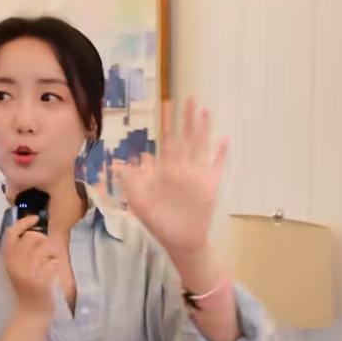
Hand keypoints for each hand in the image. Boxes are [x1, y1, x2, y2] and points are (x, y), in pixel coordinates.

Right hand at [1, 215, 58, 319]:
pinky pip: (52, 263)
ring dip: (51, 252)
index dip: (23, 222)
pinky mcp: (40, 281)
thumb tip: (34, 232)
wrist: (31, 312)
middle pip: (31, 238)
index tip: (35, 218)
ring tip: (50, 261)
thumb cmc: (26, 288)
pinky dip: (55, 265)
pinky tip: (52, 271)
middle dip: (43, 239)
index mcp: (7, 259)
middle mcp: (15, 264)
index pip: (11, 233)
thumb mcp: (17, 268)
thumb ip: (21, 251)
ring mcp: (28, 272)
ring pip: (44, 248)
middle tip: (47, 248)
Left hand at [113, 98, 227, 254]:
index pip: (168, 140)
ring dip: (203, 130)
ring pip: (201, 147)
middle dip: (187, 119)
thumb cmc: (159, 222)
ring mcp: (198, 176)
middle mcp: (183, 168)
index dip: (168, 123)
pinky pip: (217, 167)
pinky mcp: (210, 186)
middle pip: (186, 137)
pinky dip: (221, 154)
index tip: (168, 104)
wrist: (180, 242)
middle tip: (189, 98)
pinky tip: (224, 141)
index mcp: (167, 170)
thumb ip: (131, 184)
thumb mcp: (140, 203)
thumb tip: (117, 165)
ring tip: (205, 112)